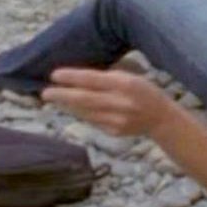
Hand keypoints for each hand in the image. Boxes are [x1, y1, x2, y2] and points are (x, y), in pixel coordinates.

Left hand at [41, 67, 172, 136]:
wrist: (161, 118)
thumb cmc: (142, 90)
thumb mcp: (129, 75)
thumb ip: (106, 76)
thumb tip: (75, 75)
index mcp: (125, 84)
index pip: (92, 80)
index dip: (71, 77)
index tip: (54, 75)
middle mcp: (121, 103)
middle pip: (84, 99)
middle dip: (62, 95)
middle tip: (45, 92)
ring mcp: (117, 120)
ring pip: (84, 112)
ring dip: (67, 105)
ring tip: (52, 97)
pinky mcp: (114, 132)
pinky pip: (91, 120)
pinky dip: (79, 113)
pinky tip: (71, 107)